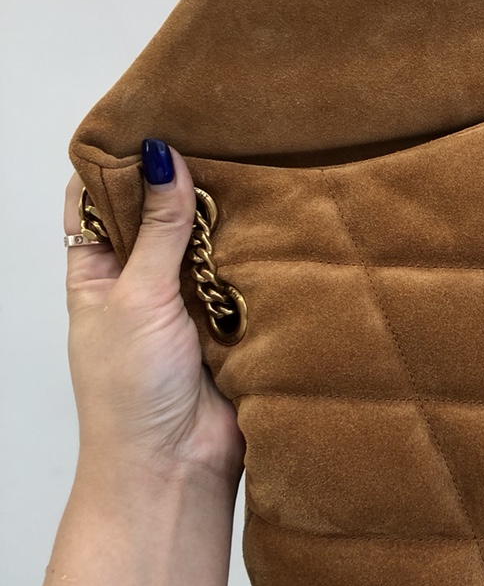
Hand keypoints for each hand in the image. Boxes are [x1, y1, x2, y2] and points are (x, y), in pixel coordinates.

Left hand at [64, 140, 243, 490]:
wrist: (176, 467)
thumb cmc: (129, 391)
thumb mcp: (135, 297)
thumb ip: (158, 230)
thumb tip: (163, 159)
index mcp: (99, 272)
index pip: (98, 201)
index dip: (117, 161)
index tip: (151, 118)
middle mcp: (144, 281)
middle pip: (160, 215)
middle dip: (183, 182)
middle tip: (220, 132)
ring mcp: (191, 301)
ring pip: (209, 243)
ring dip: (228, 218)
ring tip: (258, 164)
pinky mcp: (235, 320)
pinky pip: (249, 275)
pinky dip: (262, 254)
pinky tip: (283, 219)